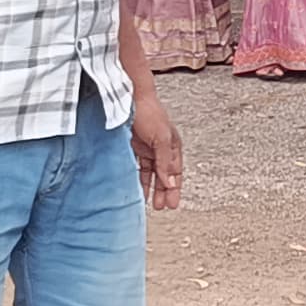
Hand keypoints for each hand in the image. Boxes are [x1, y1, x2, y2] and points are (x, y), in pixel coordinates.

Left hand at [129, 83, 183, 211]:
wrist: (129, 97)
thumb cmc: (149, 112)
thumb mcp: (161, 139)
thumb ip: (165, 162)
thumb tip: (170, 182)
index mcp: (173, 146)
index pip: (176, 172)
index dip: (175, 188)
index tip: (173, 204)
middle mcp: (161, 148)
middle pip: (165, 175)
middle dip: (164, 192)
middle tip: (163, 208)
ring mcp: (147, 148)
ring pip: (151, 173)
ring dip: (151, 188)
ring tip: (150, 203)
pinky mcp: (134, 147)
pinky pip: (138, 167)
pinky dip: (138, 178)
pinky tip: (137, 188)